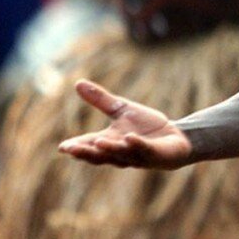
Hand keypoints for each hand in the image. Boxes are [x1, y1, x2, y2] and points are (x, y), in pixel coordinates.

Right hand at [58, 79, 192, 169]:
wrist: (175, 137)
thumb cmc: (146, 127)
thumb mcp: (121, 110)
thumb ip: (101, 100)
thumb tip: (77, 83)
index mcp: (111, 141)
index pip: (90, 146)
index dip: (77, 147)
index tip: (62, 147)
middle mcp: (121, 152)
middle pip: (101, 155)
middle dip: (87, 153)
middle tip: (72, 150)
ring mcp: (138, 155)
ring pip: (122, 154)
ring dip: (111, 148)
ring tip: (99, 141)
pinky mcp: (156, 154)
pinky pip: (145, 150)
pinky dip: (137, 145)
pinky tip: (130, 137)